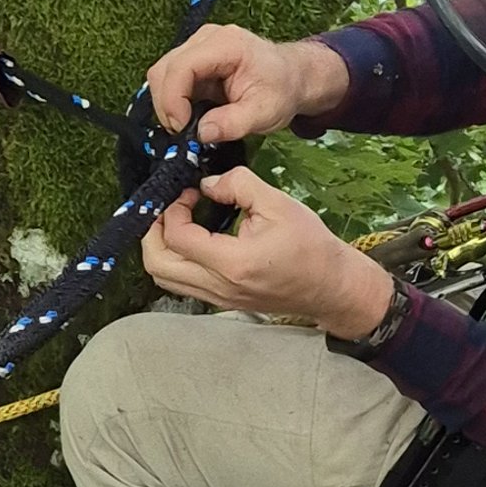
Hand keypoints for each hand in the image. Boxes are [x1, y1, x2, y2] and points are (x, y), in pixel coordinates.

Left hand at [141, 168, 394, 339]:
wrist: (331, 286)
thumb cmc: (310, 245)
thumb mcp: (278, 204)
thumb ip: (239, 185)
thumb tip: (208, 184)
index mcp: (233, 262)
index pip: (179, 238)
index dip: (173, 210)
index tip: (189, 193)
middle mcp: (219, 286)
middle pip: (158, 264)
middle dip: (154, 231)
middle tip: (171, 208)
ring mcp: (218, 299)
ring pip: (165, 278)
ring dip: (161, 247)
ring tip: (178, 222)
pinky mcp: (221, 302)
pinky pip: (182, 284)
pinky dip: (176, 260)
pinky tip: (192, 239)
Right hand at [143, 21, 350, 146]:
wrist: (291, 78)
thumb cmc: (281, 90)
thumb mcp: (265, 112)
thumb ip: (233, 123)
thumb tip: (201, 133)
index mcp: (226, 44)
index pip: (183, 66)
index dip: (173, 99)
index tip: (181, 129)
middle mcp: (205, 39)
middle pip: (164, 69)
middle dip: (167, 105)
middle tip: (183, 134)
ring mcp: (196, 47)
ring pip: (162, 75)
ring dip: (168, 105)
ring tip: (187, 127)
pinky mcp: (192, 60)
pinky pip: (170, 80)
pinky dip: (173, 102)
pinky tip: (189, 116)